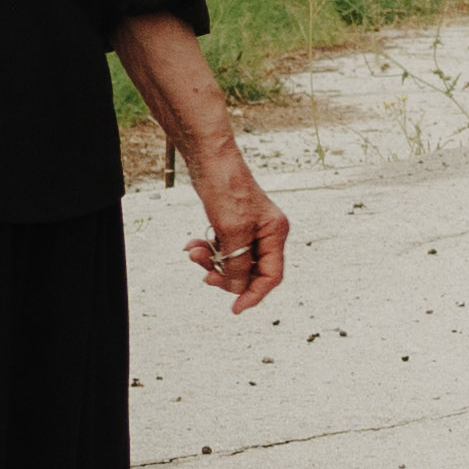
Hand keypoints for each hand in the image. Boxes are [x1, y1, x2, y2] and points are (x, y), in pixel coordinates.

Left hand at [182, 146, 290, 306]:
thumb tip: (239, 289)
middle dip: (226, 275)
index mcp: (275, 233)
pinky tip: (193, 244)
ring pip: (233, 260)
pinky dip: (207, 249)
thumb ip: (238, 264)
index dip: (254, 294)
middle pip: (251, 271)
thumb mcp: (232, 232)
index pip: (271, 275)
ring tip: (194, 252)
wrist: (209, 160)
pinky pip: (222, 248)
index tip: (235, 308)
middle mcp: (266, 232)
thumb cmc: (226, 189)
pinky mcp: (233, 224)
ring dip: (212, 261)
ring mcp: (250, 228)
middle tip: (205, 276)